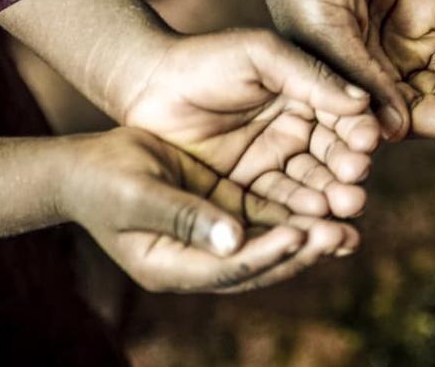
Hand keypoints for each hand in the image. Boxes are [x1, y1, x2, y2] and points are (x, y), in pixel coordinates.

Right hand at [62, 128, 356, 292]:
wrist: (86, 166)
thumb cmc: (102, 178)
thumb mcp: (137, 194)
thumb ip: (184, 216)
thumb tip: (232, 238)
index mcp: (171, 266)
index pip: (229, 268)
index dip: (267, 254)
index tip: (302, 235)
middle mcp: (197, 261)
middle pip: (257, 264)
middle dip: (301, 251)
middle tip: (344, 235)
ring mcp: (212, 239)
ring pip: (268, 243)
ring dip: (308, 235)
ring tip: (349, 224)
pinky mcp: (223, 213)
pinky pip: (266, 219)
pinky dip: (297, 213)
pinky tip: (330, 202)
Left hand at [118, 29, 378, 218]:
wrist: (145, 86)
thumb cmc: (206, 59)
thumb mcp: (262, 56)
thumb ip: (310, 76)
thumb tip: (362, 101)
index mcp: (307, 94)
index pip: (343, 116)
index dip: (357, 130)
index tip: (367, 142)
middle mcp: (297, 130)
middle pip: (332, 156)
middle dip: (348, 171)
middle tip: (356, 183)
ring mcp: (273, 161)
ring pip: (311, 183)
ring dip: (331, 197)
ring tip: (344, 206)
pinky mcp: (247, 189)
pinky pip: (278, 204)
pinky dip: (299, 213)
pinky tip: (315, 217)